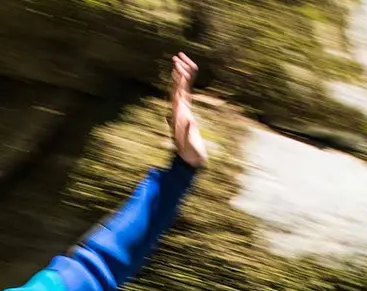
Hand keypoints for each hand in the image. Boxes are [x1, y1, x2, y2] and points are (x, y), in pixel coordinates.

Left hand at [168, 52, 207, 167]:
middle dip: (178, 71)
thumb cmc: (189, 151)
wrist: (189, 159)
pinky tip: (181, 77)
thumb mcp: (188, 142)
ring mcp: (181, 111)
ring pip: (179, 89)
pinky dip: (183, 85)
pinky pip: (184, 95)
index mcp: (180, 114)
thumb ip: (188, 131)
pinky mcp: (186, 114)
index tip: (179, 66)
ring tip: (177, 60)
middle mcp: (179, 110)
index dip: (179, 79)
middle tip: (177, 56)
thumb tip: (190, 120)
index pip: (178, 92)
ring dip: (178, 75)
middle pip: (177, 87)